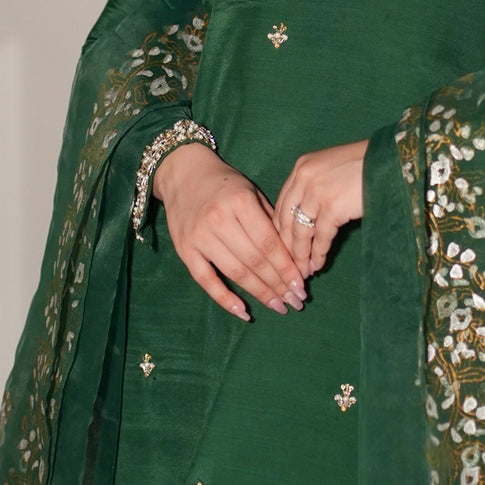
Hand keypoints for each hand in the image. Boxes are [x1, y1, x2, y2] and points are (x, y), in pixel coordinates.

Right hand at [153, 143, 306, 320]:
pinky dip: (225, 299)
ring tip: (279, 306)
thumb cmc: (224, 182)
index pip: (269, 243)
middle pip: (255, 261)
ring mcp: (199, 237)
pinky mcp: (185, 250)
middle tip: (296, 301)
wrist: (182, 172)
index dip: (287, 268)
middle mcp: (219, 221)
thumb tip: (293, 254)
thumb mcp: (251, 191)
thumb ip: (270, 219)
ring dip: (260, 293)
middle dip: (279, 284)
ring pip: (235, 272)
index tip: (302, 285)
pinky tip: (244, 312)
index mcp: (240, 203)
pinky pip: (206, 280)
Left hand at [274, 140, 367, 279]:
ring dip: (301, 255)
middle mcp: (303, 178)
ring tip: (304, 271)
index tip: (284, 246)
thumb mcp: (333, 168)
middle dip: (288, 246)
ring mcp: (316, 192)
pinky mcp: (332, 207)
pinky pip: (321, 236)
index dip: (282, 229)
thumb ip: (316, 186)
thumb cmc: (366, 162)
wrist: (390, 160)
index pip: (283, 204)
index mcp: (301, 166)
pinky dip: (318, 253)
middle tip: (291, 266)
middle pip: (287, 220)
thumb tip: (308, 218)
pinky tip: (319, 264)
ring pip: (301, 231)